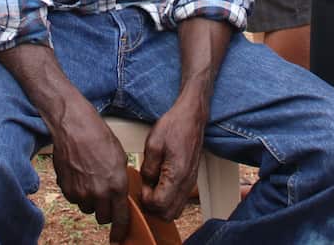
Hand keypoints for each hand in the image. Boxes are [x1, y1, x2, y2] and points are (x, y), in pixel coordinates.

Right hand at [50, 101, 131, 242]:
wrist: (74, 127)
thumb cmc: (99, 138)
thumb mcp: (120, 159)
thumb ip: (121, 181)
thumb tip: (120, 196)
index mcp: (116, 186)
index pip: (120, 218)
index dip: (120, 231)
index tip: (119, 238)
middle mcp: (98, 193)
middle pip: (102, 217)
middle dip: (105, 210)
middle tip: (105, 197)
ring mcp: (80, 193)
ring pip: (88, 208)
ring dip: (91, 200)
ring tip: (91, 178)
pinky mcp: (66, 189)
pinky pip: (75, 199)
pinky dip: (78, 192)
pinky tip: (80, 174)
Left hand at [139, 95, 205, 219]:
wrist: (192, 117)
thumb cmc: (173, 127)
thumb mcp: (153, 144)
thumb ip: (148, 169)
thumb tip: (145, 185)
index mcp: (176, 174)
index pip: (159, 205)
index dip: (146, 201)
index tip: (141, 188)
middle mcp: (187, 183)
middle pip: (168, 214)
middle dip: (152, 208)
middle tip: (144, 192)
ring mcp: (191, 183)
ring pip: (175, 210)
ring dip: (161, 206)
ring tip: (151, 188)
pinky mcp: (191, 180)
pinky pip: (180, 200)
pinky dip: (168, 200)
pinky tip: (160, 184)